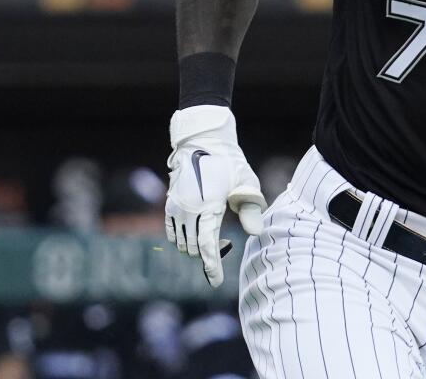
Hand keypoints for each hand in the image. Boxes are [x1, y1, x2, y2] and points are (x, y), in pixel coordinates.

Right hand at [166, 105, 266, 286]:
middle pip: (195, 247)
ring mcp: (176, 207)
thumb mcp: (247, 182)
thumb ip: (251, 208)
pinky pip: (172, 232)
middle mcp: (189, 209)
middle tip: (226, 247)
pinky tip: (196, 235)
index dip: (212, 267)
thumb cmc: (229, 162)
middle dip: (209, 255)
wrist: (203, 141)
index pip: (208, 246)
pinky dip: (182, 240)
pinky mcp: (170, 204)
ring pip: (183, 242)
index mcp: (209, 206)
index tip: (217, 283)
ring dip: (197, 248)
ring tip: (215, 237)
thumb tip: (256, 234)